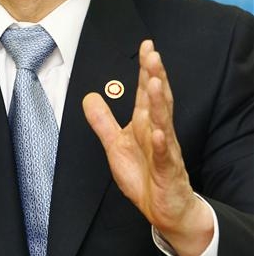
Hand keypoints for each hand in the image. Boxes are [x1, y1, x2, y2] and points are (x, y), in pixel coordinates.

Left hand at [83, 40, 212, 255]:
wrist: (165, 209)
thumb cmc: (144, 175)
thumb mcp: (115, 145)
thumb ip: (103, 121)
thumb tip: (88, 97)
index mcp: (144, 122)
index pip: (145, 91)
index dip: (145, 69)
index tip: (146, 46)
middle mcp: (157, 130)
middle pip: (157, 99)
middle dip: (155, 76)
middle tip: (153, 54)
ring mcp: (165, 150)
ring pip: (163, 121)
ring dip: (158, 102)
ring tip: (154, 81)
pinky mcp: (167, 171)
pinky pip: (165, 156)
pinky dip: (162, 144)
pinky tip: (159, 132)